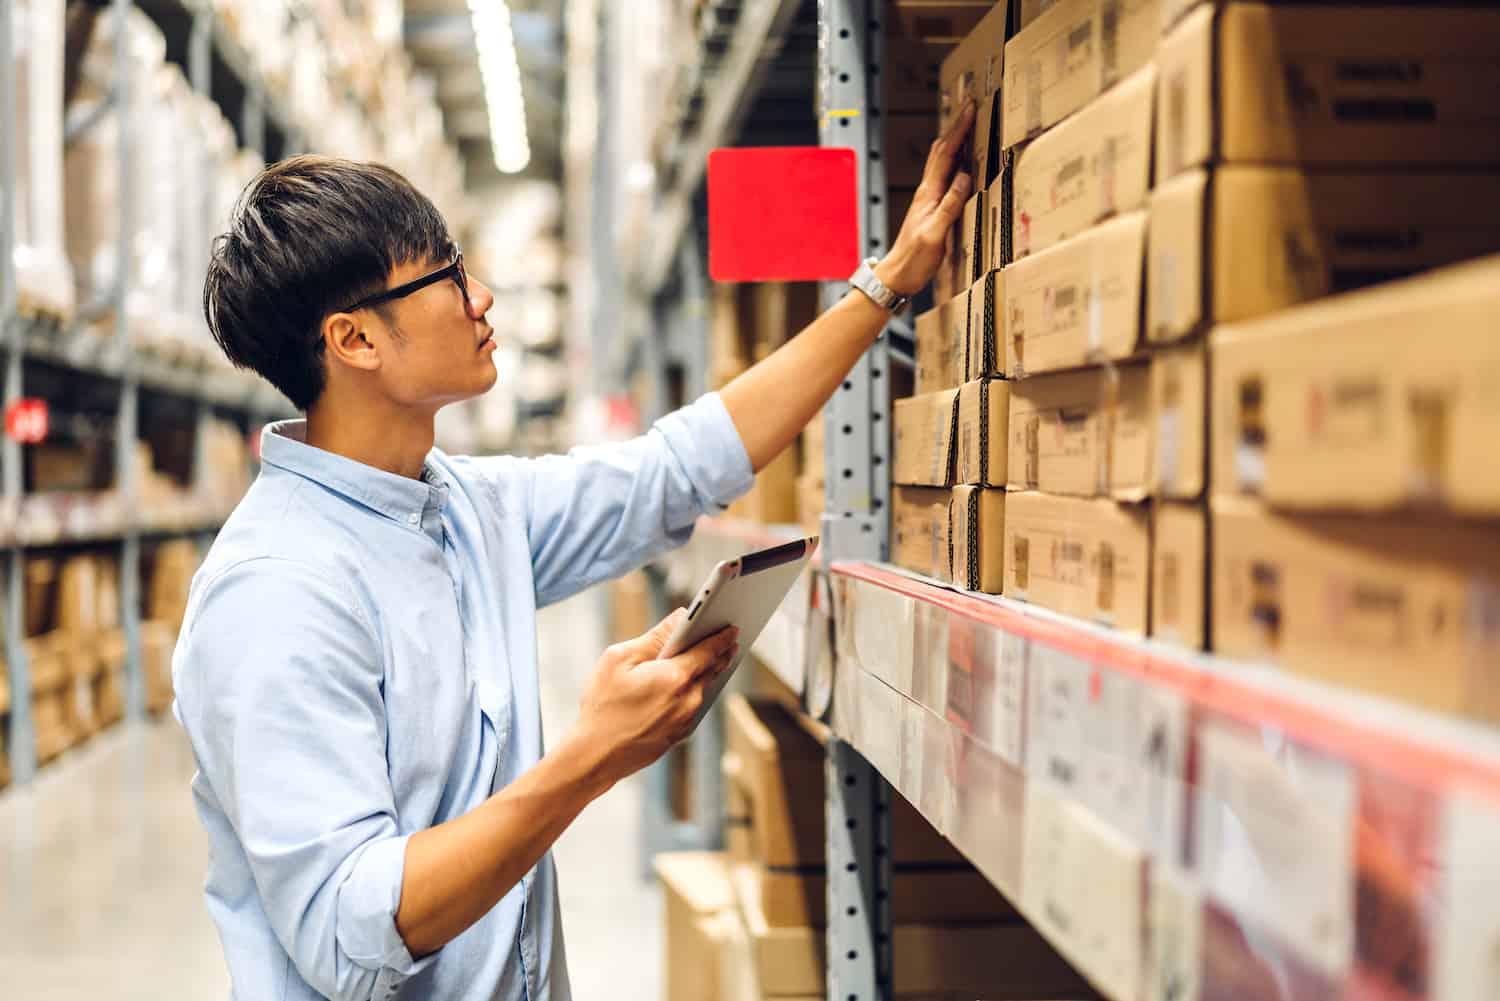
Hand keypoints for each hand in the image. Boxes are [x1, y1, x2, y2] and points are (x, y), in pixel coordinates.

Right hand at [573, 609, 739, 787]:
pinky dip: (693, 691)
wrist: (595, 755)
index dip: (722, 636)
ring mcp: (686, 720)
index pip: (709, 650)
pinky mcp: (680, 734)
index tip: (732, 627)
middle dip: (720, 652)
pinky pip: (693, 706)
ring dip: (706, 671)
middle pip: (712, 669)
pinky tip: (685, 683)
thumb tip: (680, 618)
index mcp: (675, 677)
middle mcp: (688, 700)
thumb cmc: (603, 706)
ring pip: (703, 688)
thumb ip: (655, 637)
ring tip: (706, 656)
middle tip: (728, 637)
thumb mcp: (620, 660)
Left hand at [874, 98, 977, 296]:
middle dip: (956, 128)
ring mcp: (927, 200)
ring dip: (954, 142)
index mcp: (928, 194)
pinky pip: (943, 178)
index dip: (959, 129)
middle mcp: (926, 192)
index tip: (971, 107)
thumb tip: (964, 176)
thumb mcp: (934, 234)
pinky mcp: (930, 210)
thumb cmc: (914, 260)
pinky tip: (961, 165)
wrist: (896, 277)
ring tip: (967, 127)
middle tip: (971, 108)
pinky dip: (954, 163)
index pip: (945, 154)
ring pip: (941, 163)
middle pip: (941, 152)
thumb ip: (949, 206)